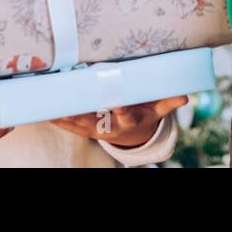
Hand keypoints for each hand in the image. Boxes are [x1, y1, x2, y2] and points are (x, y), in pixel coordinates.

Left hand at [49, 96, 186, 147]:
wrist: (132, 135)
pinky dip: (59, 119)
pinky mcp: (85, 130)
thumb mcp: (157, 110)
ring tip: (52, 108)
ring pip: (79, 123)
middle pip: (96, 120)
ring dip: (66, 116)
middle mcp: (111, 126)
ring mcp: (96, 129)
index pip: (126, 115)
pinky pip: (70, 126)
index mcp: (129, 120)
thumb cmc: (144, 114)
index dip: (122, 110)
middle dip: (84, 113)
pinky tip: (46, 112)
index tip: (118, 103)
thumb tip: (185, 96)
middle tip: (73, 105)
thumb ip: (168, 102)